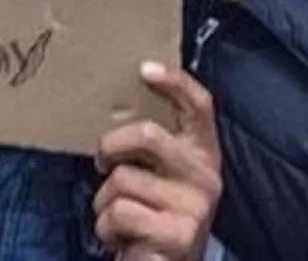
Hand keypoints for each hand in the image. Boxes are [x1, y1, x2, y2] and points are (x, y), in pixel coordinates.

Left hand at [94, 62, 221, 260]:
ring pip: (123, 179)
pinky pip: (119, 213)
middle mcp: (205, 176)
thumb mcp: (161, 175)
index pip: (199, 106)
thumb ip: (151, 146)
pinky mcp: (178, 235)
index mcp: (203, 153)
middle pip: (147, 135)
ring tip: (119, 217)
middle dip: (110, 146)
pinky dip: (106, 228)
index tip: (144, 68)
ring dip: (104, 201)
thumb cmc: (154, 216)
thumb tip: (115, 108)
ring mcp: (194, 206)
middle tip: (102, 161)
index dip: (175, 82)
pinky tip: (122, 239)